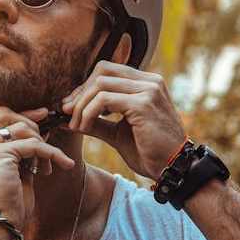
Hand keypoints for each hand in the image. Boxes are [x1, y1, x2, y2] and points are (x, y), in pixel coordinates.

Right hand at [0, 107, 75, 228]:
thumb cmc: (5, 207)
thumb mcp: (13, 173)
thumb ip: (22, 152)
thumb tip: (40, 131)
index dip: (19, 114)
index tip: (41, 115)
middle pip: (5, 115)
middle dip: (32, 123)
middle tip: (50, 134)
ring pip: (22, 130)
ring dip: (41, 145)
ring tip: (47, 168)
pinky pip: (33, 146)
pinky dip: (52, 153)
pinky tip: (65, 164)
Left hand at [60, 61, 186, 179]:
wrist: (172, 169)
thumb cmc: (149, 152)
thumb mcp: (117, 133)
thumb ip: (97, 121)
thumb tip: (69, 116)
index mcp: (146, 83)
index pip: (108, 71)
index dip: (85, 86)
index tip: (70, 106)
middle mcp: (150, 81)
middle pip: (102, 71)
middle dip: (80, 91)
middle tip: (67, 113)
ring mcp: (148, 90)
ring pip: (100, 84)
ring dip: (81, 105)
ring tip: (75, 125)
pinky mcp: (143, 104)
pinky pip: (104, 100)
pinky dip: (87, 113)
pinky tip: (84, 128)